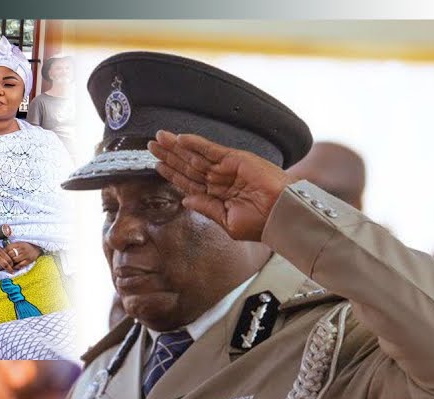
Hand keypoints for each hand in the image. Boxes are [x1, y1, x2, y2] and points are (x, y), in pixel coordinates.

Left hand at [3, 241, 39, 270]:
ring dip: (11, 263)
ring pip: (14, 260)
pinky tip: (14, 267)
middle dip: (7, 258)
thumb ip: (12, 247)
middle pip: (11, 254)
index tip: (2, 256)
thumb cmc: (26, 246)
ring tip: (9, 264)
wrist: (37, 248)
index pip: (8, 248)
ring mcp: (26, 255)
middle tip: (4, 261)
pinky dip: (16, 267)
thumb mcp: (19, 243)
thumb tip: (2, 252)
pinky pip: (20, 265)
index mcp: (19, 243)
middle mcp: (22, 249)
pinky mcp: (29, 260)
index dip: (4, 252)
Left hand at [148, 130, 292, 243]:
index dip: (172, 173)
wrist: (282, 215)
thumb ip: (206, 208)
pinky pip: (210, 149)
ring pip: (195, 155)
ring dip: (176, 147)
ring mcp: (226, 168)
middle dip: (169, 155)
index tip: (157, 165)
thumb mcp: (227, 221)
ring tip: (159, 139)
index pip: (188, 182)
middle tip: (151, 145)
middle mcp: (219, 180)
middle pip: (188, 165)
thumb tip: (185, 200)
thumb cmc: (260, 224)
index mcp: (216, 196)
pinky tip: (180, 139)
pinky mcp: (235, 159)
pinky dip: (195, 143)